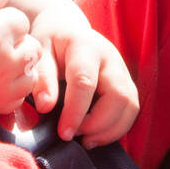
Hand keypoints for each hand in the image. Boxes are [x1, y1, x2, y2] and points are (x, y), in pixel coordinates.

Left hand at [28, 6, 138, 148]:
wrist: (67, 28)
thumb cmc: (51, 41)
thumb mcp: (39, 53)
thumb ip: (42, 78)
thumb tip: (45, 107)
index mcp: (85, 46)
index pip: (85, 81)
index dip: (75, 111)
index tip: (64, 133)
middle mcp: (110, 58)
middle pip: (118, 95)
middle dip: (98, 124)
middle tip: (73, 135)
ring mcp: (122, 71)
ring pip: (130, 106)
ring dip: (109, 130)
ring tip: (85, 140)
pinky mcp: (126, 84)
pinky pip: (130, 110)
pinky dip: (115, 128)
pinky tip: (94, 135)